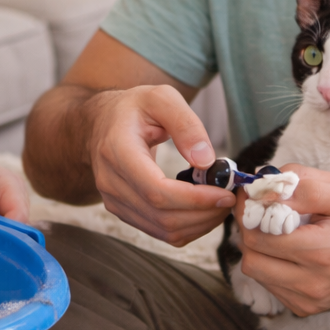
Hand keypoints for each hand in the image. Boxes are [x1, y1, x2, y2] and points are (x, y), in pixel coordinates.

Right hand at [87, 85, 235, 244]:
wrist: (100, 122)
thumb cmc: (132, 108)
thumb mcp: (160, 98)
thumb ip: (185, 124)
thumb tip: (206, 160)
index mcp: (117, 150)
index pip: (157, 191)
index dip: (194, 200)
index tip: (225, 193)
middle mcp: (110, 181)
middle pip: (162, 216)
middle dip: (204, 214)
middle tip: (229, 197)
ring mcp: (114, 200)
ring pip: (163, 230)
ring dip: (199, 224)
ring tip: (219, 202)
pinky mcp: (123, 211)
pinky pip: (159, 231)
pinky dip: (187, 227)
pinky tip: (202, 209)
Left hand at [235, 165, 329, 315]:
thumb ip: (302, 185)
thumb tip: (264, 186)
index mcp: (322, 252)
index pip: (259, 236)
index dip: (248, 212)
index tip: (249, 195)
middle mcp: (313, 284)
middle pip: (251, 256)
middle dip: (248, 228)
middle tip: (259, 210)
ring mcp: (308, 301)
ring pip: (255, 271)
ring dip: (256, 247)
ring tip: (274, 229)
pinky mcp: (305, 308)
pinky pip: (268, 283)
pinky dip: (268, 263)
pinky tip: (287, 249)